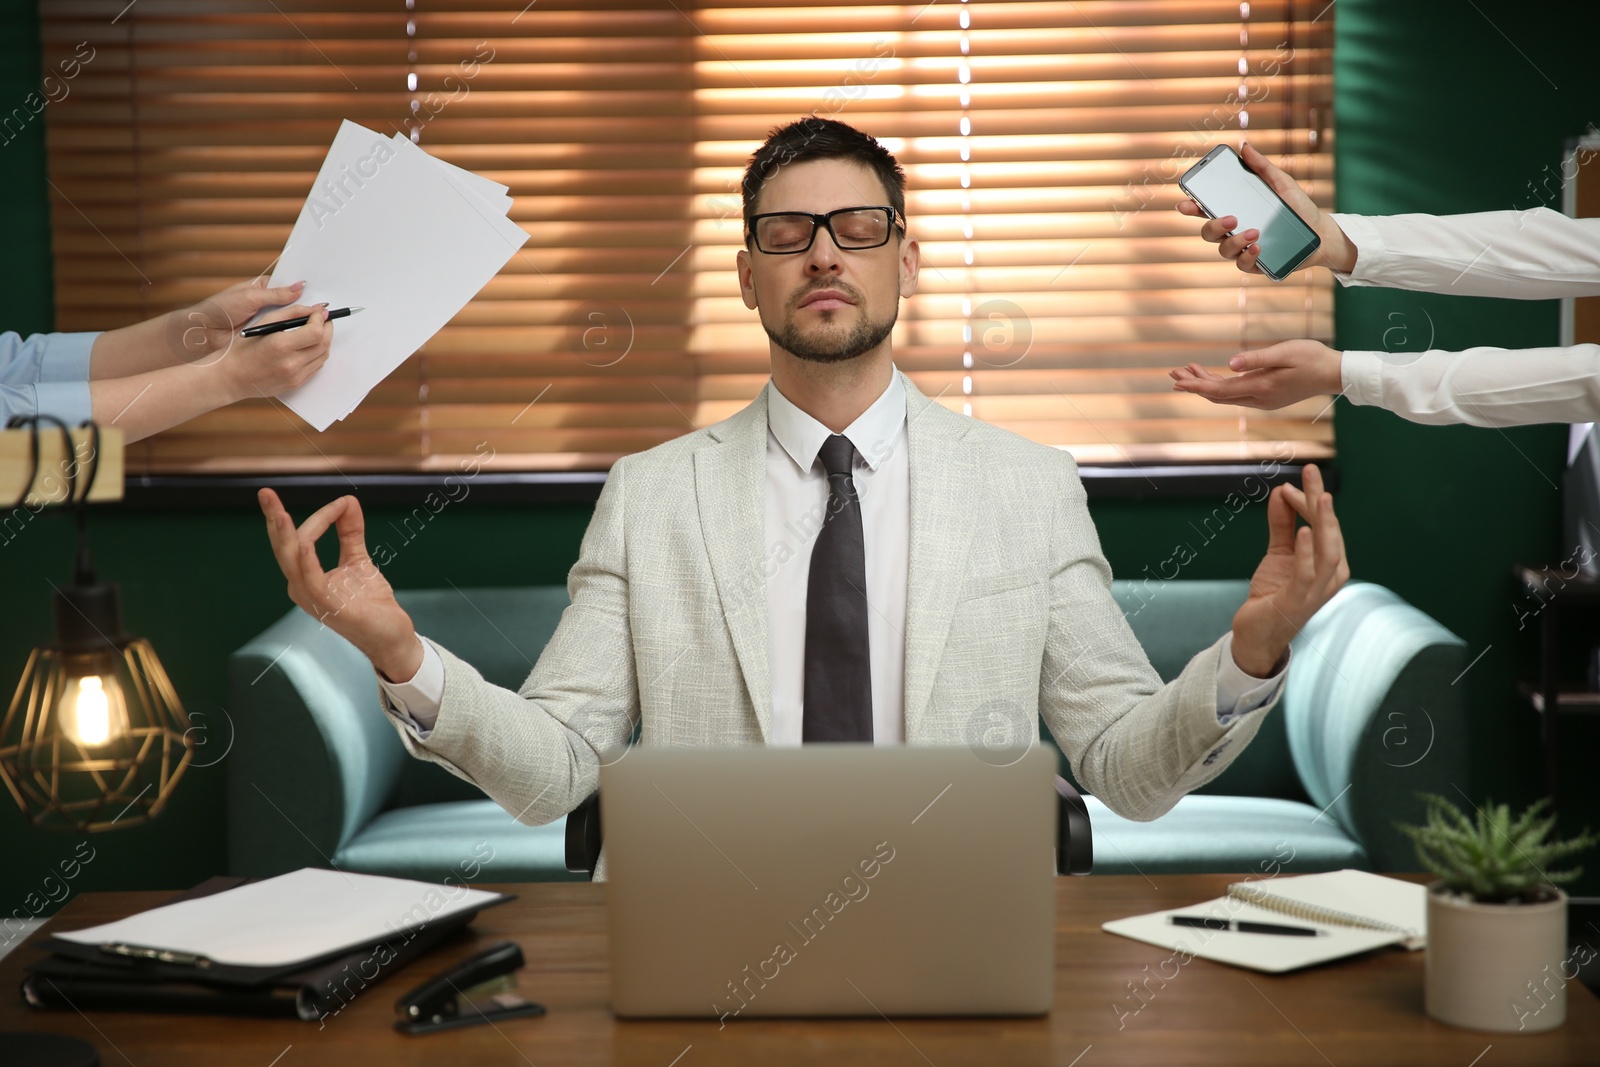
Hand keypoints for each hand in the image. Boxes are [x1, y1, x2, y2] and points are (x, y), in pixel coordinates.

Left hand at [168, 277, 306, 363]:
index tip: (319, 293)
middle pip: (294, 304)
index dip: (304, 290)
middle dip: (306, 307)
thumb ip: (276, 294)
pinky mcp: (267, 336)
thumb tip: (300, 287)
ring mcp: (269, 321)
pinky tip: (303, 335)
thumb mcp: (250, 297)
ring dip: (300, 323)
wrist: (205, 333)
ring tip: (318, 322)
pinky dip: (292, 335)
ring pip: (290, 320)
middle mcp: (269, 303)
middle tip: (323, 310)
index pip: (289, 286)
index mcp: (264, 288)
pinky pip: (284, 335)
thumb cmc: (221, 309)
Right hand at [222, 304, 333, 399]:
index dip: (321, 320)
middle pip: (324, 344)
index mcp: (281, 345)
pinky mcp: (296, 384)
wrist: (231, 377)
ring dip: (323, 342)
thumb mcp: (263, 323)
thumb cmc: (243, 348)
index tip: (320, 313)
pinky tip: (308, 347)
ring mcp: (295, 376)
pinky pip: (315, 368)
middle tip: (323, 320)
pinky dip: (316, 355)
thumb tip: (315, 310)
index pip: (316, 332)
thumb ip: (291, 313)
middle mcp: (291, 363)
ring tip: (315, 332)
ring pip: (322, 357)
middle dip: (327, 329)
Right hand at [258, 488, 421, 680]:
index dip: (316, 516)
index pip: (296, 540)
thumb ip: (350, 532)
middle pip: (283, 549)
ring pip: (292, 562)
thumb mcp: (358, 560)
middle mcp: (302, 588)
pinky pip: (312, 582)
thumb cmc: (370, 603)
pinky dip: (307, 561)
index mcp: (305, 576)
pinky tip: (305, 543)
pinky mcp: (330, 608)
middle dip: (274, 519)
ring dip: (287, 536)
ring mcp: (313, 599)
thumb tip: (348, 500)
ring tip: (280, 514)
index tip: (342, 503)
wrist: (392, 635)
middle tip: (265, 493)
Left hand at [1169, 339, 1342, 410]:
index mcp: (1260, 387)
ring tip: (1186, 370)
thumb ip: (1257, 359)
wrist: (1335, 374)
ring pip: (1225, 395)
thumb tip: (1230, 364)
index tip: (1176, 380)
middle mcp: (1258, 399)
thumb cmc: (1313, 358)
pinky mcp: (1267, 397)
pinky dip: (1219, 385)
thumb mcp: (1285, 353)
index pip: (1218, 390)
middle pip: (1216, 395)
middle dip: (1193, 384)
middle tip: (1172, 372)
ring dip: (1205, 384)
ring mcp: (1262, 400)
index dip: (1195, 385)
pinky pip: (1235, 394)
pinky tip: (1212, 375)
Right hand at [1175, 142, 1355, 274]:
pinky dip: (1248, 256)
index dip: (1191, 208)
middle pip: (1208, 233)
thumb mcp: (1282, 183)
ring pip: (1224, 250)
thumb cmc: (1299, 207)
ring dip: (1236, 241)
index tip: (1185, 204)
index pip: (1206, 210)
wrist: (1321, 233)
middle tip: (1232, 218)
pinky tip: (1258, 247)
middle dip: (1214, 226)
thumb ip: (1262, 167)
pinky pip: (1242, 265)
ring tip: (1256, 232)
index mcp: (1235, 210)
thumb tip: (1244, 146)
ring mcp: (1243, 249)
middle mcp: (1234, 231)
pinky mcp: (1256, 264)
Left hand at [1230, 463, 1348, 676]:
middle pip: (1331, 532)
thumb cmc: (1274, 593)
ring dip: (1324, 523)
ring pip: (1328, 552)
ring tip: (1320, 498)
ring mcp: (1318, 590)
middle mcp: (1331, 576)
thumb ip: (1282, 524)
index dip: (1310, 502)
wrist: (1257, 632)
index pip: (1326, 525)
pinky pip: (1308, 574)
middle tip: (1312, 471)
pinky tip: (1304, 532)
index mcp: (1330, 563)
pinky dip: (1307, 552)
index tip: (1289, 485)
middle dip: (1321, 501)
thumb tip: (1281, 491)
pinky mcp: (1299, 600)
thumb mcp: (1278, 553)